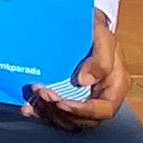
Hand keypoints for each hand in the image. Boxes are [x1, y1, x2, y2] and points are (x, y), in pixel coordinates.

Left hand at [31, 15, 130, 129]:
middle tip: (43, 92)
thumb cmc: (96, 31)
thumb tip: (85, 81)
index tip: (62, 103)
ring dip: (49, 111)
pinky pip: (54, 111)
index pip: (104, 110)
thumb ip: (100, 60)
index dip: (83, 111)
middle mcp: (99, 97)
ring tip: (35, 94)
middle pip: (83, 119)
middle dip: (61, 110)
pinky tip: (27, 107)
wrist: (84, 24)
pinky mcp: (66, 95)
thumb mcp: (103, 39)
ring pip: (67, 118)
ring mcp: (82, 98)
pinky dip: (40, 111)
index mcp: (114, 87)